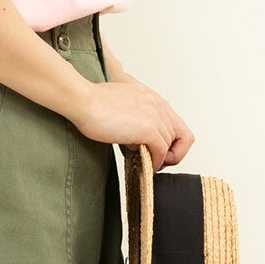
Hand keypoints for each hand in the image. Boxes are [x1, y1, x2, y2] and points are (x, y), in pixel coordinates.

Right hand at [69, 73, 194, 171]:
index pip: (176, 123)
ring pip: (170, 145)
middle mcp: (158, 105)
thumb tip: (137, 141)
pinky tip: (145, 166)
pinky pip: (161, 152)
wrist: (84, 101)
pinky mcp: (148, 129)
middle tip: (154, 161)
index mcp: (152, 98)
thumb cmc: (93, 103)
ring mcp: (154, 116)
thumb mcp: (121, 105)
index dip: (171, 141)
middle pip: (180, 135)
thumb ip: (134, 118)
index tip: (157, 150)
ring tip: (146, 163)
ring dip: (160, 158)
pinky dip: (155, 162)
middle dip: (170, 152)